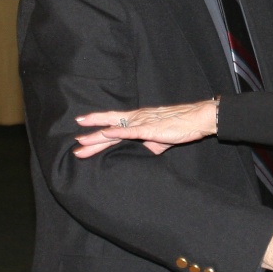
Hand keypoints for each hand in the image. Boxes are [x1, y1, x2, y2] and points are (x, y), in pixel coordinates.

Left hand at [73, 100, 216, 157]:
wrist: (197, 119)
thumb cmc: (181, 127)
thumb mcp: (161, 140)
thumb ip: (148, 145)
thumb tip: (142, 152)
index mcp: (138, 121)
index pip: (113, 125)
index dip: (97, 127)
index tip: (82, 133)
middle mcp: (136, 119)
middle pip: (108, 127)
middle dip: (90, 136)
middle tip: (75, 143)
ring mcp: (141, 123)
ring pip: (114, 130)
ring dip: (97, 136)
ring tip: (81, 142)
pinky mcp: (149, 128)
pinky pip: (129, 131)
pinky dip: (116, 132)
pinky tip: (105, 133)